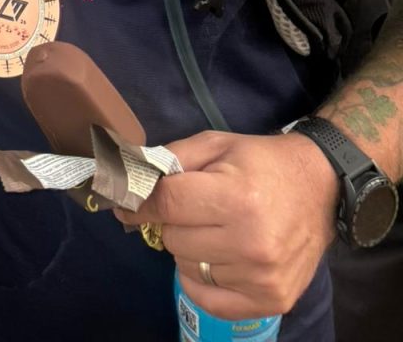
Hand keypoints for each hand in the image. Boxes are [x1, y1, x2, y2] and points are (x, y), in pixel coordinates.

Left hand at [116, 130, 337, 318]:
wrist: (321, 187)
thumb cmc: (262, 163)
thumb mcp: (216, 145)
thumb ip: (170, 159)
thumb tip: (126, 179)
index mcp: (237, 197)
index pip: (166, 204)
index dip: (139, 201)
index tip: (124, 201)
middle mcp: (251, 243)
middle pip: (174, 238)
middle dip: (174, 221)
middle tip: (195, 208)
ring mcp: (262, 277)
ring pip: (187, 267)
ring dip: (190, 249)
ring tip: (215, 229)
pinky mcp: (271, 301)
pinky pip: (208, 299)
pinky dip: (201, 280)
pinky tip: (216, 258)